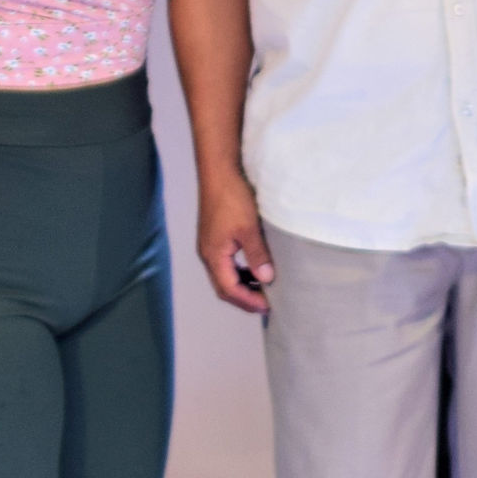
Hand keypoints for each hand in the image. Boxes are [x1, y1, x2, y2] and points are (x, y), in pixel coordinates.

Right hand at [198, 173, 274, 314]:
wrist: (219, 171)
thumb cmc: (232, 197)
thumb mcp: (249, 228)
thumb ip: (257, 255)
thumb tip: (267, 279)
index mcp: (213, 255)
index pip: (229, 289)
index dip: (248, 301)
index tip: (268, 306)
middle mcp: (208, 253)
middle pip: (224, 287)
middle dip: (244, 298)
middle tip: (267, 304)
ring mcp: (210, 244)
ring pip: (225, 275)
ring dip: (243, 285)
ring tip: (264, 289)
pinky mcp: (215, 236)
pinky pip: (226, 263)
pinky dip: (241, 271)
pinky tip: (255, 268)